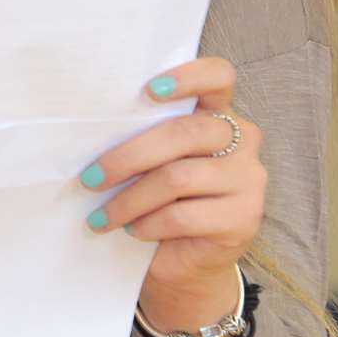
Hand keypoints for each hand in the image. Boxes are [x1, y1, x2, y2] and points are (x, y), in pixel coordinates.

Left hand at [80, 57, 263, 331]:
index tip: (149, 90)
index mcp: (217, 113)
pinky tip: (131, 230)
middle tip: (89, 179)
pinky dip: (147, 224)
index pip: (218, 77)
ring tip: (100, 217)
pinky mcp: (243, 218)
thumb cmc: (158, 199)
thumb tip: (91, 126)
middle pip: (184, 132)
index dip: (188, 76)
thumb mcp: (151, 161)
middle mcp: (242, 140)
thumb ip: (143, 135)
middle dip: (127, 156)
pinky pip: (182, 216)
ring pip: (177, 177)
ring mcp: (249, 179)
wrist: (184, 260)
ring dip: (128, 200)